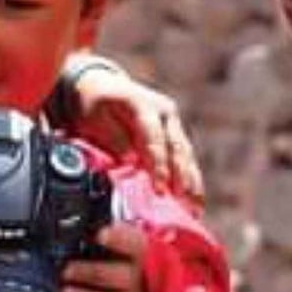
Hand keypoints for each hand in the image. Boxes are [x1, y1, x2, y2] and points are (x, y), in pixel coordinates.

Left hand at [62, 223, 148, 291]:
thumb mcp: (112, 235)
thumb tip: (71, 201)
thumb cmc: (115, 252)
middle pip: (119, 276)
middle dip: (92, 272)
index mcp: (134, 251)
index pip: (133, 242)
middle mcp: (133, 277)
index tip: (100, 234)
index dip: (118, 238)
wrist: (140, 280)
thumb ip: (95, 223)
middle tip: (67, 270)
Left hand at [72, 65, 203, 202]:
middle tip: (185, 204)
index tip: (160, 190)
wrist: (101, 84)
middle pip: (177, 148)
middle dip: (181, 178)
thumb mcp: (94, 117)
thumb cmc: (94, 103)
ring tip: (197, 207)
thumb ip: (113, 139)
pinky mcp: (173, 131)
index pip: (155, 140)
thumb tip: (130, 163)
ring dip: (191, 181)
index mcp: (143, 105)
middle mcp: (164, 111)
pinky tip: (195, 197)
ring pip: (185, 153)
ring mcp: (172, 121)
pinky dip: (189, 176)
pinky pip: (184, 155)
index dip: (158, 167)